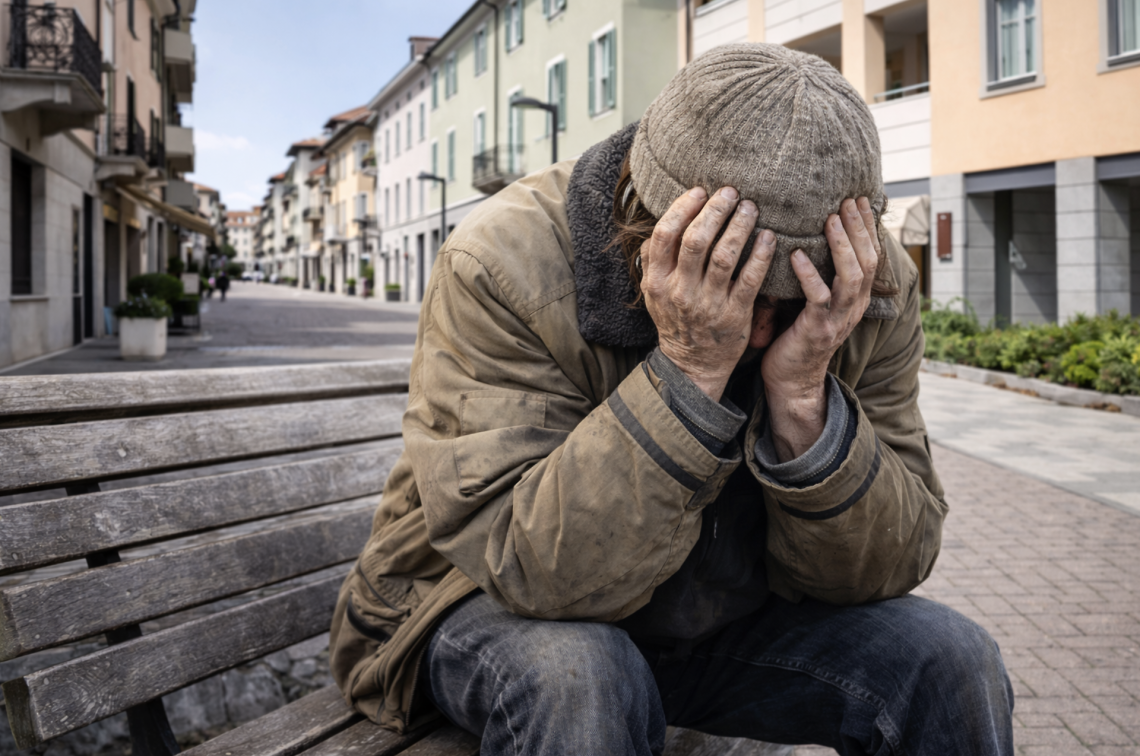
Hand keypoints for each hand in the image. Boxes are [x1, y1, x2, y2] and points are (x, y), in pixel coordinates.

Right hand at [641, 187, 775, 401]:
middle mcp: (680, 291)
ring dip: (739, 226)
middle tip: (731, 192)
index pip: (665, 235)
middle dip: (715, 211)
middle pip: (696, 241)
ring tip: (751, 207)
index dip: (682, 208)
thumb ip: (654, 261)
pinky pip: (750, 279)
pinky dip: (760, 255)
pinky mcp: (734, 314)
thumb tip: (661, 224)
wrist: (692, 365)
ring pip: (725, 256)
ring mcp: (708, 304)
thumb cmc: (676, 321)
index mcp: (657, 281)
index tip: (699, 191)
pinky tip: (768, 237)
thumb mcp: (653, 294)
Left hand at [761, 197, 880, 461]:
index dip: (867, 227)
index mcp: (855, 298)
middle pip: (868, 261)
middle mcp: (853, 307)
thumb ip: (815, 273)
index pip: (870, 255)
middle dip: (859, 228)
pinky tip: (796, 255)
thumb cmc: (794, 335)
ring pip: (851, 277)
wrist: (790, 381)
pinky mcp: (816, 330)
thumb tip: (802, 234)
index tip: (858, 199)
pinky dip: (808, 275)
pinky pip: (818, 299)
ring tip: (829, 220)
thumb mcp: (811, 301)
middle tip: (847, 201)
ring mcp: (838, 320)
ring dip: (841, 246)